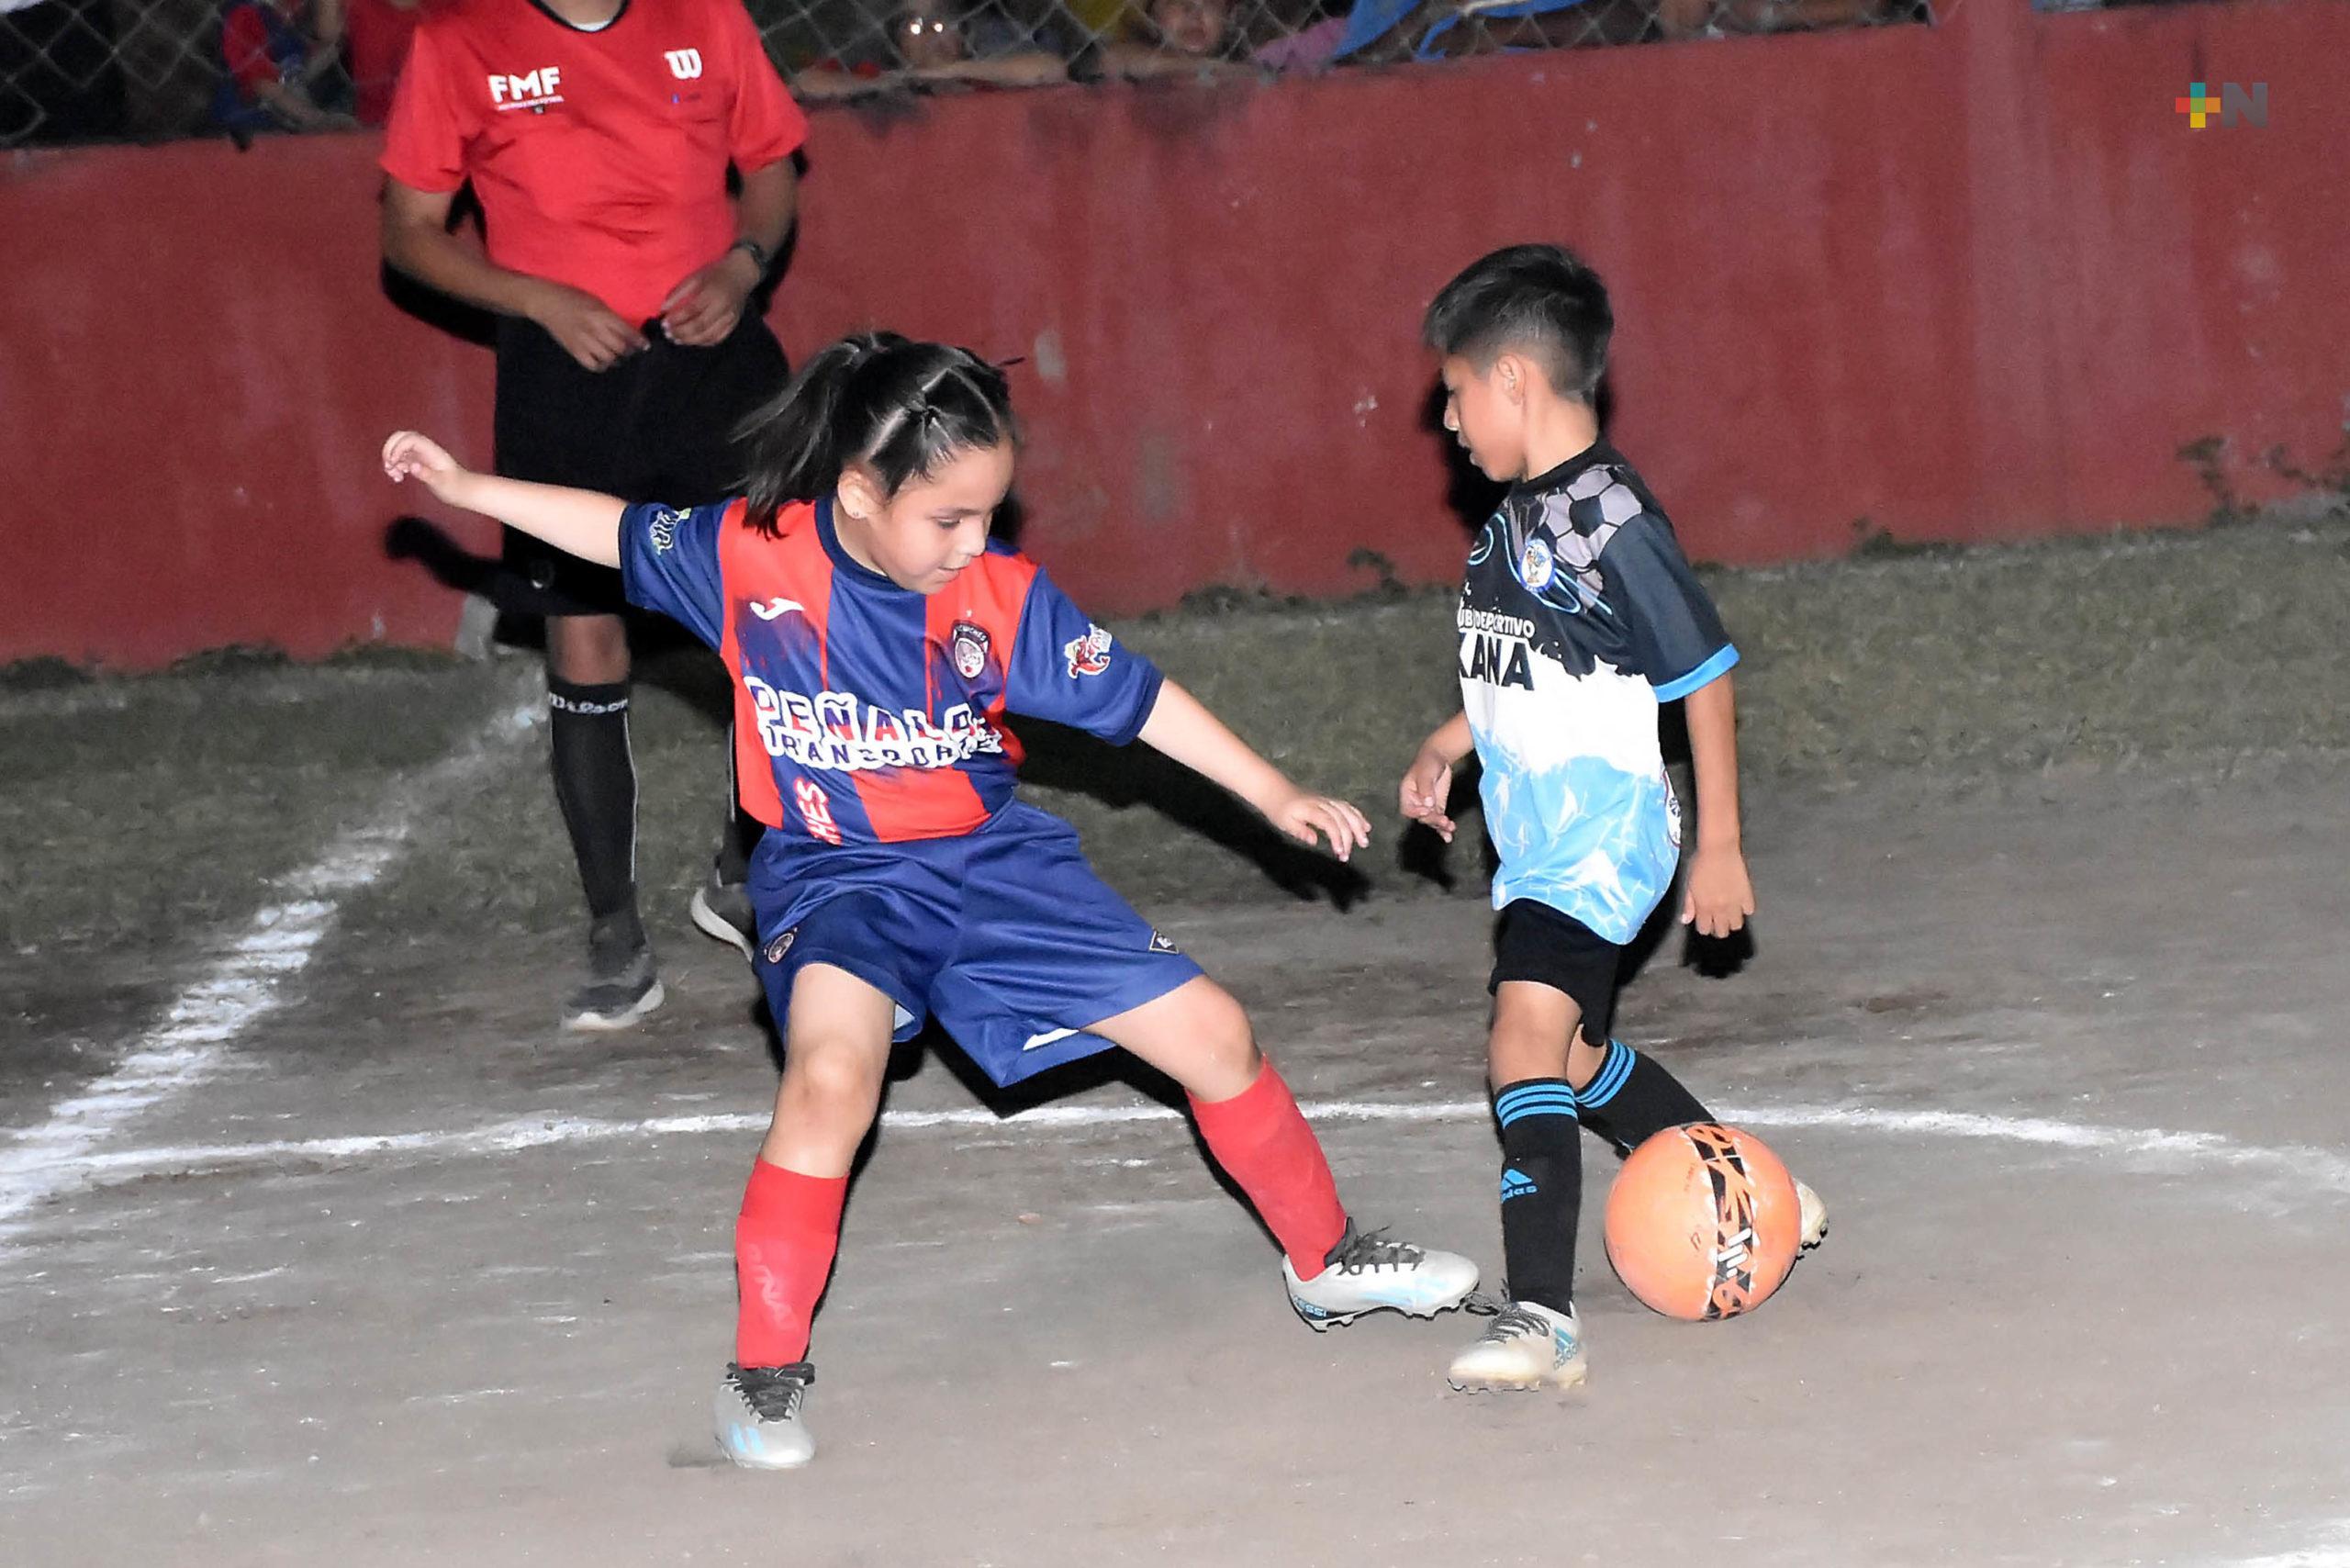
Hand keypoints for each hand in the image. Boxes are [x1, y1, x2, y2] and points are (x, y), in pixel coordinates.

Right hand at [381, 430, 472, 505]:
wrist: (465, 492)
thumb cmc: (456, 487)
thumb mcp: (441, 483)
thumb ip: (426, 474)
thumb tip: (412, 466)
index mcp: (431, 450)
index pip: (410, 439)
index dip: (398, 448)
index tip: (393, 463)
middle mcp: (425, 450)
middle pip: (401, 437)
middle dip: (390, 448)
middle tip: (388, 465)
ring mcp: (421, 455)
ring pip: (399, 448)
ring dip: (391, 459)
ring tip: (394, 475)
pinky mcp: (418, 463)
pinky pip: (401, 459)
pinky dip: (395, 466)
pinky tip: (398, 478)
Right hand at [527, 281, 647, 370]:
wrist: (547, 302)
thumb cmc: (573, 298)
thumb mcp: (596, 302)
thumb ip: (611, 317)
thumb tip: (627, 332)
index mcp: (602, 314)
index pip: (627, 332)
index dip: (639, 342)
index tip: (645, 346)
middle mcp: (595, 329)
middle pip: (620, 348)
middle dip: (629, 351)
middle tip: (630, 351)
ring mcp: (584, 341)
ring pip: (609, 359)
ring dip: (616, 359)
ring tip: (617, 356)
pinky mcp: (574, 350)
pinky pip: (593, 365)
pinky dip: (601, 365)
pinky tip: (602, 361)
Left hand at [659, 250, 759, 346]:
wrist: (740, 275)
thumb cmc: (715, 274)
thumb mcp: (695, 277)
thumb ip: (679, 292)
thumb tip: (664, 309)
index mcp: (712, 293)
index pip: (692, 310)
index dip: (677, 318)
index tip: (664, 322)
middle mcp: (723, 308)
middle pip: (700, 326)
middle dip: (682, 332)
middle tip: (668, 334)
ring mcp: (730, 318)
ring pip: (709, 336)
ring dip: (691, 340)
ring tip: (677, 339)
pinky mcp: (733, 324)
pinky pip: (718, 338)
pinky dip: (704, 342)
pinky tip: (692, 341)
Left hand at [1264, 789, 1372, 862]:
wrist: (1275, 790)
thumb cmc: (1279, 809)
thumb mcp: (1285, 823)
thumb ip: (1300, 831)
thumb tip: (1315, 841)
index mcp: (1310, 809)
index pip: (1329, 822)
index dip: (1337, 837)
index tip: (1340, 852)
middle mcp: (1321, 803)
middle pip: (1341, 818)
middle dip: (1348, 837)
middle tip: (1347, 855)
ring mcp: (1326, 801)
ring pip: (1347, 811)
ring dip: (1358, 826)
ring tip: (1364, 841)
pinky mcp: (1328, 801)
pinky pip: (1346, 807)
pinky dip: (1357, 816)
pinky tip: (1364, 826)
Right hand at [1398, 747, 1456, 842]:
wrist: (1439, 758)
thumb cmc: (1428, 763)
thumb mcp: (1426, 773)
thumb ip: (1425, 788)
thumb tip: (1428, 804)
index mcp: (1407, 794)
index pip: (1407, 809)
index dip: (1416, 813)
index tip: (1427, 810)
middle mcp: (1415, 802)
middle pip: (1421, 817)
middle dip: (1433, 820)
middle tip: (1444, 820)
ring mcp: (1426, 806)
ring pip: (1431, 821)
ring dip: (1440, 826)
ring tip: (1450, 827)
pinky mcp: (1437, 808)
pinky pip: (1438, 820)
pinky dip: (1443, 828)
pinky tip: (1449, 835)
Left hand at [1680, 845, 1755, 937]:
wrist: (1719, 849)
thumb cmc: (1700, 863)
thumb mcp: (1689, 884)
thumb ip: (1688, 904)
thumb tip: (1685, 920)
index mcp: (1703, 906)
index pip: (1704, 929)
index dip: (1704, 926)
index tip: (1705, 921)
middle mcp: (1720, 908)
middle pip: (1722, 931)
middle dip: (1718, 927)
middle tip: (1717, 918)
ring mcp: (1735, 903)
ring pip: (1737, 925)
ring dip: (1732, 921)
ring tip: (1729, 912)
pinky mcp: (1747, 895)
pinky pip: (1749, 911)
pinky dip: (1745, 909)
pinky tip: (1740, 902)